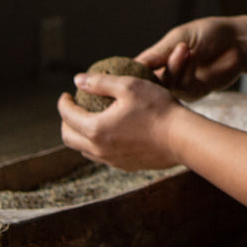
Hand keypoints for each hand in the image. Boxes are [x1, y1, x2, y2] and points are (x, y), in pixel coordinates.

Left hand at [57, 72, 185, 170]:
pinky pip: (102, 156)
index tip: (67, 94)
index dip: (63, 103)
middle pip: (69, 138)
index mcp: (96, 128)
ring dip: (80, 134)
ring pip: (84, 149)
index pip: (67, 116)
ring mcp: (113, 160)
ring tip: (90, 119)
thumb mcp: (129, 86)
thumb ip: (100, 82)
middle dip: (66, 121)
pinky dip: (97, 144)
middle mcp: (100, 149)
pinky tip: (110, 132)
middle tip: (74, 108)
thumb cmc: (158, 108)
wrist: (183, 138)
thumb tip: (78, 80)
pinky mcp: (126, 166)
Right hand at [136, 17, 246, 99]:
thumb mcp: (179, 38)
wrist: (236, 41)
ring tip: (184, 48)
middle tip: (167, 52)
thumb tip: (134, 64)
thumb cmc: (208, 34)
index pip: (138, 70)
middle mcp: (167, 75)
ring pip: (167, 86)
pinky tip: (193, 57)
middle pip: (149, 83)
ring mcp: (181, 86)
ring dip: (175, 66)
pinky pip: (184, 88)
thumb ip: (158, 53)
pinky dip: (187, 72)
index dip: (131, 72)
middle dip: (157, 67)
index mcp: (158, 60)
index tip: (129, 68)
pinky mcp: (196, 92)